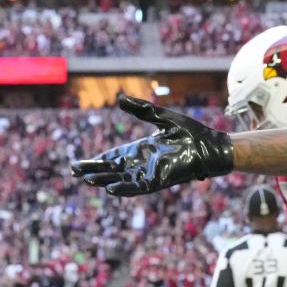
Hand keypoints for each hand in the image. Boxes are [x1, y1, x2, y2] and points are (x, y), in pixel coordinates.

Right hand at [72, 95, 233, 196]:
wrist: (212, 145)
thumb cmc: (192, 132)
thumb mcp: (163, 118)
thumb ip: (142, 110)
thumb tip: (119, 98)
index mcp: (142, 149)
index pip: (113, 157)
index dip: (96, 161)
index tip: (77, 164)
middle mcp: (144, 163)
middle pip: (113, 170)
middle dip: (95, 171)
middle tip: (74, 172)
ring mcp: (152, 172)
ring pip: (123, 180)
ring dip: (105, 181)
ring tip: (87, 179)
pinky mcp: (161, 179)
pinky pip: (140, 186)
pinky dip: (125, 188)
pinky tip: (110, 188)